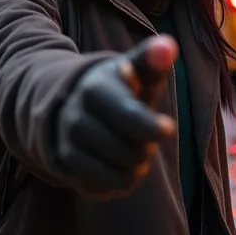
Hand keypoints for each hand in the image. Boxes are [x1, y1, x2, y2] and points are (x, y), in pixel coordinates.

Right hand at [56, 35, 177, 197]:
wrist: (78, 104)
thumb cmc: (122, 86)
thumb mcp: (136, 68)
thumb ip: (153, 58)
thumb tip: (169, 45)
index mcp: (95, 87)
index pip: (127, 114)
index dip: (151, 126)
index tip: (167, 128)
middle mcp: (76, 116)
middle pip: (129, 151)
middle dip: (147, 148)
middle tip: (147, 137)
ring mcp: (68, 142)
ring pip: (119, 174)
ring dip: (136, 167)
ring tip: (135, 150)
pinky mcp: (67, 167)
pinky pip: (105, 189)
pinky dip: (119, 181)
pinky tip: (118, 163)